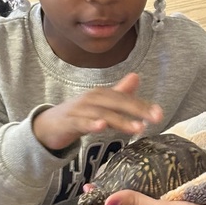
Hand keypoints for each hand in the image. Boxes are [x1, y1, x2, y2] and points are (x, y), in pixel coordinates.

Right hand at [33, 73, 162, 152]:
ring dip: (120, 120)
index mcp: (101, 96)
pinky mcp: (67, 122)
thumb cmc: (76, 115)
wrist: (46, 127)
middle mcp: (91, 99)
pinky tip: (102, 127)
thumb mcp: (100, 105)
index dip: (142, 105)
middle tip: (156, 119)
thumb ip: (118, 94)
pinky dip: (91, 124)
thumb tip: (136, 76)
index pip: (125, 98)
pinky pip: (80, 123)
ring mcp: (78, 110)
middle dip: (137, 110)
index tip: (159, 113)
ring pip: (101, 113)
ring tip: (137, 128)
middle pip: (116, 102)